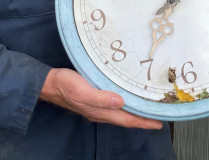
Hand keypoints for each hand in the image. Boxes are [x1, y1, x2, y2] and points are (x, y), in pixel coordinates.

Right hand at [40, 68, 162, 129]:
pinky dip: (125, 105)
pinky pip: (114, 105)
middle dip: (143, 119)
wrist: (50, 84)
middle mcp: (101, 112)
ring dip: (135, 113)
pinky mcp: (94, 99)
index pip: (127, 120)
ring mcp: (97, 107)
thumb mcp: (82, 90)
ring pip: (121, 113)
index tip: (159, 123)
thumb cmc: (65, 86)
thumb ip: (100, 98)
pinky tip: (127, 98)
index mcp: (101, 111)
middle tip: (159, 116)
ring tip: (147, 109)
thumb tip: (120, 102)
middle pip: (127, 118)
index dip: (144, 122)